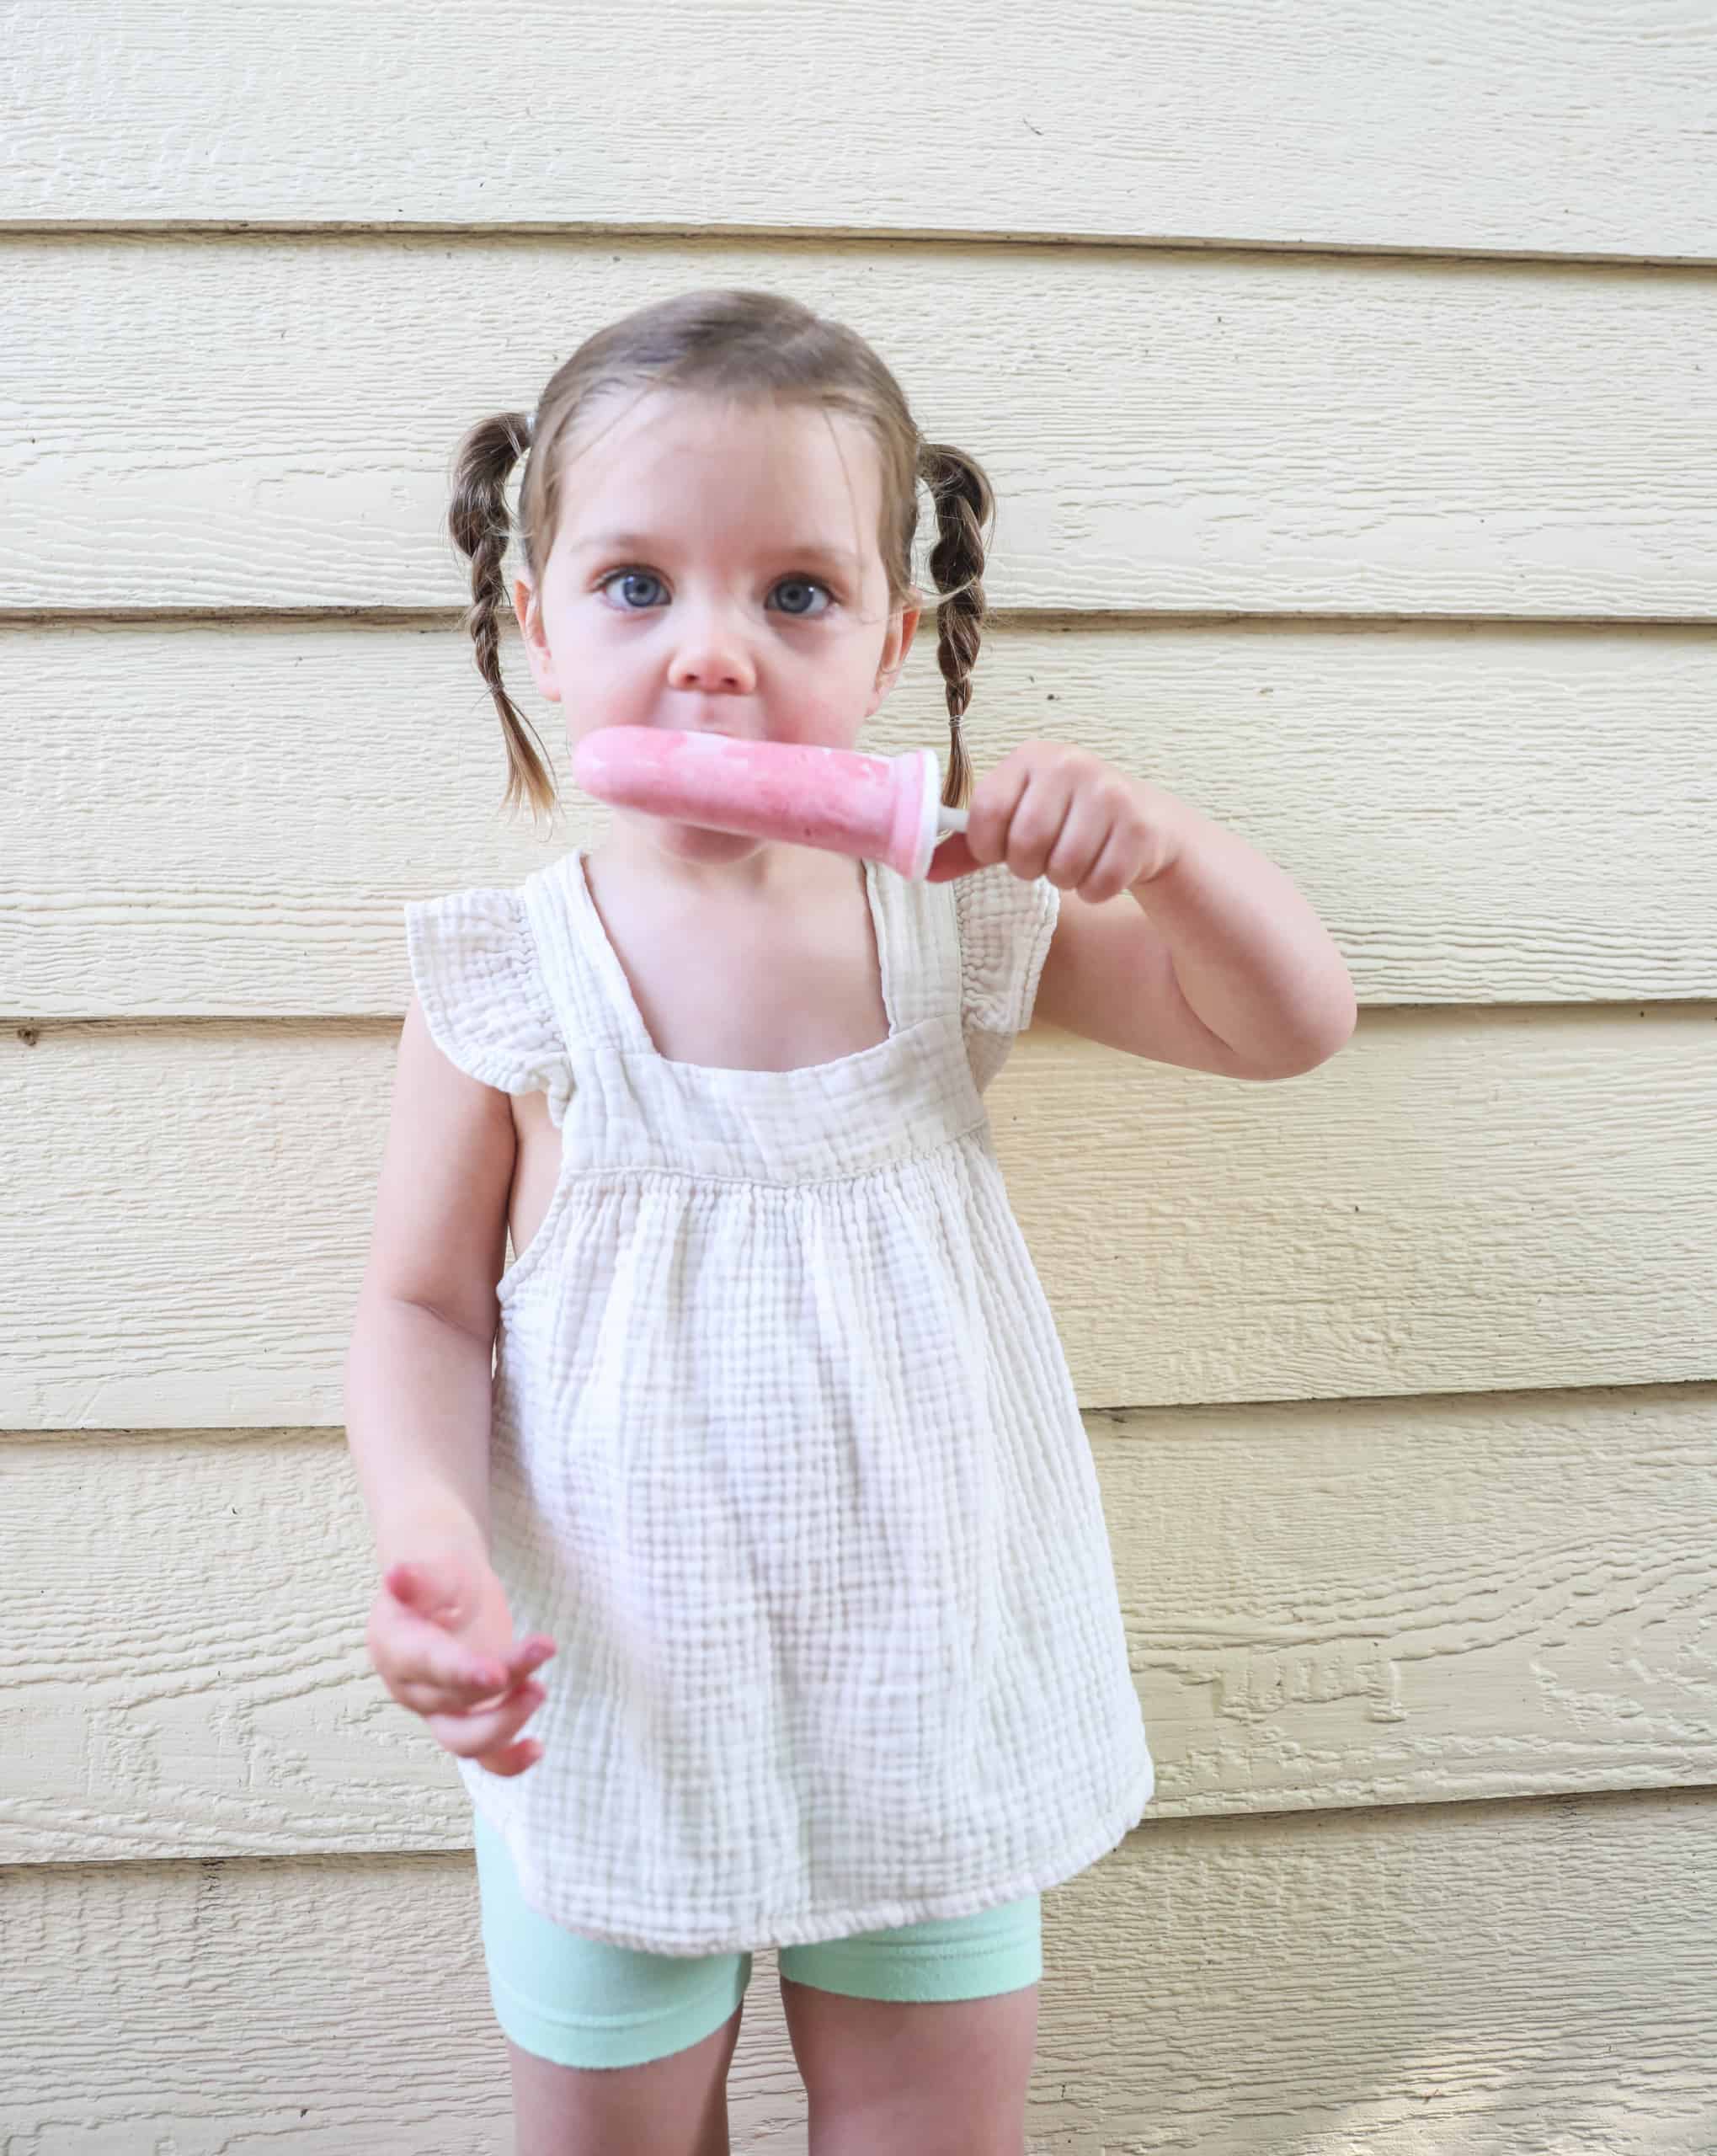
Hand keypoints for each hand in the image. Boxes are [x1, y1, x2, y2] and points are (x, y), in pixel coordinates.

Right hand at [366, 1544, 556, 1777]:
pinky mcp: (465, 1719)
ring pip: (465, 1739)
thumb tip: (397, 1574)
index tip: (496, 1673)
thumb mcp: (434, 1567)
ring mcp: (436, 1710)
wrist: (441, 1588)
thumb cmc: (439, 1576)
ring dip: (505, 1722)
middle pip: (453, 1700)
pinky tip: (537, 1749)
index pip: (427, 1665)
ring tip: (540, 1689)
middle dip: (502, 1681)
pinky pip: (483, 1755)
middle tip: (542, 1649)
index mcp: (395, 1645)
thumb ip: (422, 1577)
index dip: (460, 1671)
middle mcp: (410, 1687)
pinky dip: (509, 1760)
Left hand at [925, 739, 1188, 902]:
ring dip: (1064, 880)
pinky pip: (1098, 884)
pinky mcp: (1139, 827)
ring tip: (1075, 862)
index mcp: (1031, 757)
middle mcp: (1070, 765)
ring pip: (1062, 868)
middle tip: (1044, 858)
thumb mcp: (1019, 822)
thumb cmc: (1069, 823)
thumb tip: (924, 870)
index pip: (986, 811)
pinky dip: (1095, 891)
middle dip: (1029, 866)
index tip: (1002, 849)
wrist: (1146, 824)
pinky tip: (1102, 869)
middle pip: (1024, 843)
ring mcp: (1109, 793)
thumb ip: (971, 846)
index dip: (988, 845)